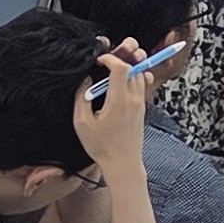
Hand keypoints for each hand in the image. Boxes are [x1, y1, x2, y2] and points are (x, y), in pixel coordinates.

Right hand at [71, 49, 155, 180]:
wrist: (123, 164)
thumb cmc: (102, 147)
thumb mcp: (82, 123)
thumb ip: (81, 98)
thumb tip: (85, 80)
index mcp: (119, 101)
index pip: (121, 67)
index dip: (110, 59)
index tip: (99, 61)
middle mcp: (134, 99)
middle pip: (132, 68)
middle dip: (118, 62)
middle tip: (103, 67)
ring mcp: (140, 104)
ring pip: (139, 75)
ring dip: (126, 71)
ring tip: (109, 77)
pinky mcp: (142, 109)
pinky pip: (140, 86)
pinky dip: (131, 80)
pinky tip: (117, 88)